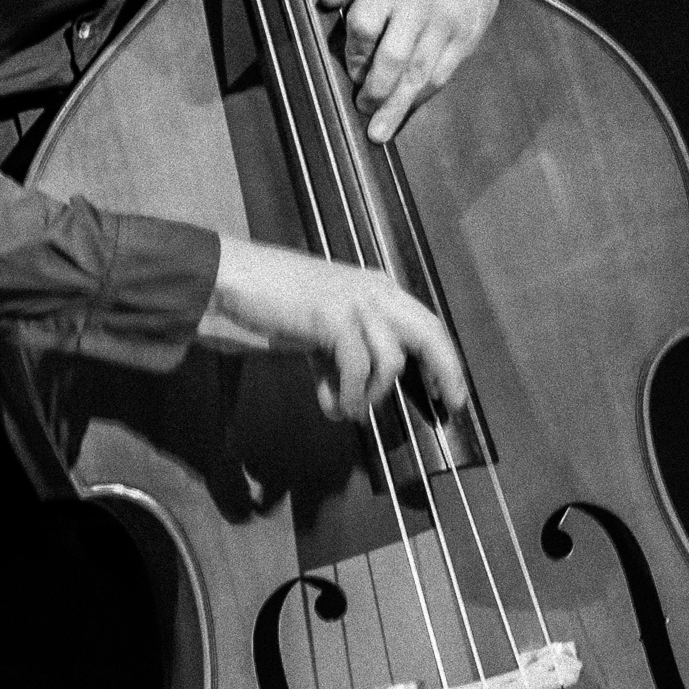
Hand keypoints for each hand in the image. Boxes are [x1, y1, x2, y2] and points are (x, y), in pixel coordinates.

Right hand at [201, 236, 466, 424]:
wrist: (238, 277)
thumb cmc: (275, 300)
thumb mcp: (320, 329)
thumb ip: (341, 358)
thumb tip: (352, 399)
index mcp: (379, 288)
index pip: (427, 324)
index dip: (444, 361)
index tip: (450, 394)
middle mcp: (377, 291)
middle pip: (430, 333)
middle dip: (446, 372)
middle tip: (447, 405)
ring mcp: (357, 302)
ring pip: (390, 361)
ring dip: (371, 396)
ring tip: (350, 411)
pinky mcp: (334, 317)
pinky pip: (356, 369)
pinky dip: (349, 395)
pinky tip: (334, 406)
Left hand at [317, 0, 543, 144]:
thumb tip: (324, 2)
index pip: (364, 28)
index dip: (354, 56)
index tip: (352, 73)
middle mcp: (418, 6)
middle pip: (392, 58)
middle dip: (374, 91)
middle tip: (362, 110)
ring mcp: (445, 23)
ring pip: (419, 73)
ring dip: (397, 106)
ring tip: (379, 131)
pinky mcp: (467, 36)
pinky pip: (443, 73)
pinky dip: (424, 95)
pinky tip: (409, 109)